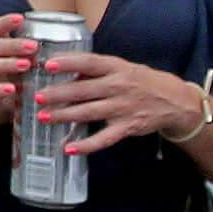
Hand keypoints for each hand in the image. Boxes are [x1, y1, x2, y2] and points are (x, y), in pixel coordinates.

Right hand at [0, 12, 34, 123]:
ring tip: (26, 65)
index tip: (21, 18)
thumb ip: (34, 54)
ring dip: (8, 64)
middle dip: (14, 45)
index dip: (6, 22)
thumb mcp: (19, 64)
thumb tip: (71, 43)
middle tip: (34, 46)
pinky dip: (0, 89)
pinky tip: (12, 90)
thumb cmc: (11, 81)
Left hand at [34, 50, 203, 154]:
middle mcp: (119, 86)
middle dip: (59, 94)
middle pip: (84, 89)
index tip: (48, 64)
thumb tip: (67, 71)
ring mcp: (123, 108)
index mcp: (117, 67)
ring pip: (89, 112)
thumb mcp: (123, 67)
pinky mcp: (127, 127)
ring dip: (65, 116)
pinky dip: (86, 145)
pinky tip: (69, 149)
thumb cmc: (142, 81)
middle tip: (37, 96)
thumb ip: (97, 70)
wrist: (175, 101)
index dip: (69, 63)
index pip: (90, 62)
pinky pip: (104, 138)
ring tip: (44, 117)